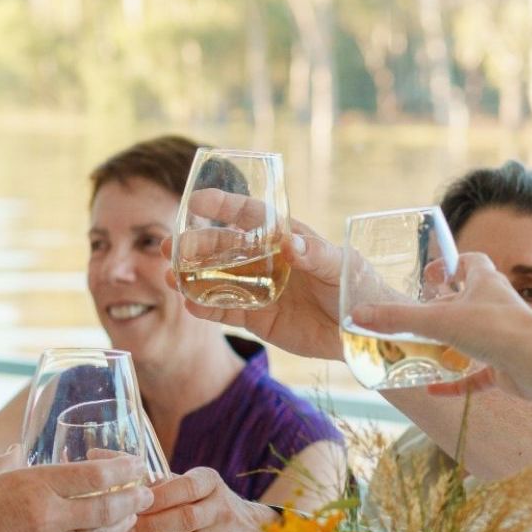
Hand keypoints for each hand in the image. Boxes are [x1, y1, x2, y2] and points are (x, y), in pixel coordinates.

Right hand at [0, 455, 154, 531]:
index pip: (93, 476)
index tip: (136, 465)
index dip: (122, 471)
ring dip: (119, 527)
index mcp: (32, 483)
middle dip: (132, 501)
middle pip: (106, 509)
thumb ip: (6, 465)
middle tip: (147, 494)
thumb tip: (15, 451)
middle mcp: (45, 514)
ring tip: (131, 517)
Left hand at [106, 467, 274, 531]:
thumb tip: (94, 457)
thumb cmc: (205, 502)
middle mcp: (219, 510)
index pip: (185, 487)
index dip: (157, 496)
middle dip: (148, 525)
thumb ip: (147, 474)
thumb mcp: (188, 482)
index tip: (129, 501)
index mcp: (210, 482)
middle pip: (183, 519)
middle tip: (116, 529)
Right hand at [163, 206, 343, 360]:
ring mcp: (260, 290)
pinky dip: (208, 308)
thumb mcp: (341, 267)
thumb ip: (317, 256)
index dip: (224, 206)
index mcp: (287, 238)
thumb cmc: (357, 287)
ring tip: (170, 276)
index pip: (251, 216)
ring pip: (219, 279)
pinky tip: (189, 304)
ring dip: (193, 276)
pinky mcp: (259, 319)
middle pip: (224, 248)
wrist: (362, 331)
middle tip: (169, 246)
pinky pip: (228, 312)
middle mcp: (268, 261)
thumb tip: (291, 244)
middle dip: (195, 245)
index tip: (197, 200)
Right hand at [347, 252, 531, 401]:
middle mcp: (496, 307)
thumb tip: (357, 315)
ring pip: (473, 338)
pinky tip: (433, 389)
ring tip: (420, 352)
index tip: (430, 274)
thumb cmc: (495, 329)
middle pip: (468, 302)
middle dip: (444, 309)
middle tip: (415, 319)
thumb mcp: (439, 321)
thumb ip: (398, 320)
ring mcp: (502, 337)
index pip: (471, 262)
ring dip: (450, 345)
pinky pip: (477, 374)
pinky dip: (457, 382)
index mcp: (486, 284)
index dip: (450, 265)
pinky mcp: (505, 366)